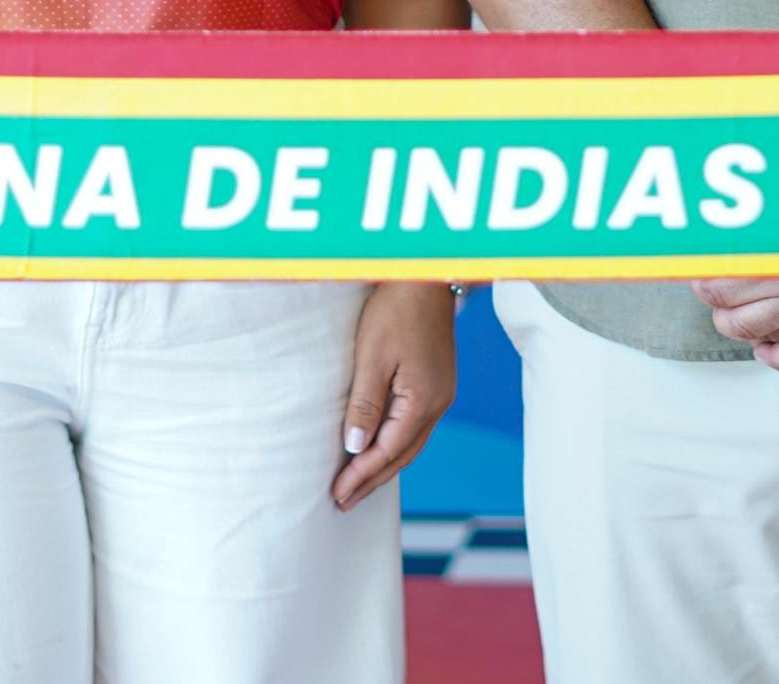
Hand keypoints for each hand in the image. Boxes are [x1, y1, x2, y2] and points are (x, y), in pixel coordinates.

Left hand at [333, 283, 458, 510]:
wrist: (425, 277)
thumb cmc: (396, 310)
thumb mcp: (372, 357)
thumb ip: (364, 404)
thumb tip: (355, 448)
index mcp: (424, 401)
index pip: (388, 452)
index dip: (361, 477)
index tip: (337, 495)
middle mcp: (438, 403)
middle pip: (403, 456)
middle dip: (373, 481)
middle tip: (343, 502)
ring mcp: (441, 393)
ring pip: (411, 443)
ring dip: (384, 466)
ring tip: (358, 484)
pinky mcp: (436, 382)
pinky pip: (414, 427)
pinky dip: (394, 445)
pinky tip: (379, 449)